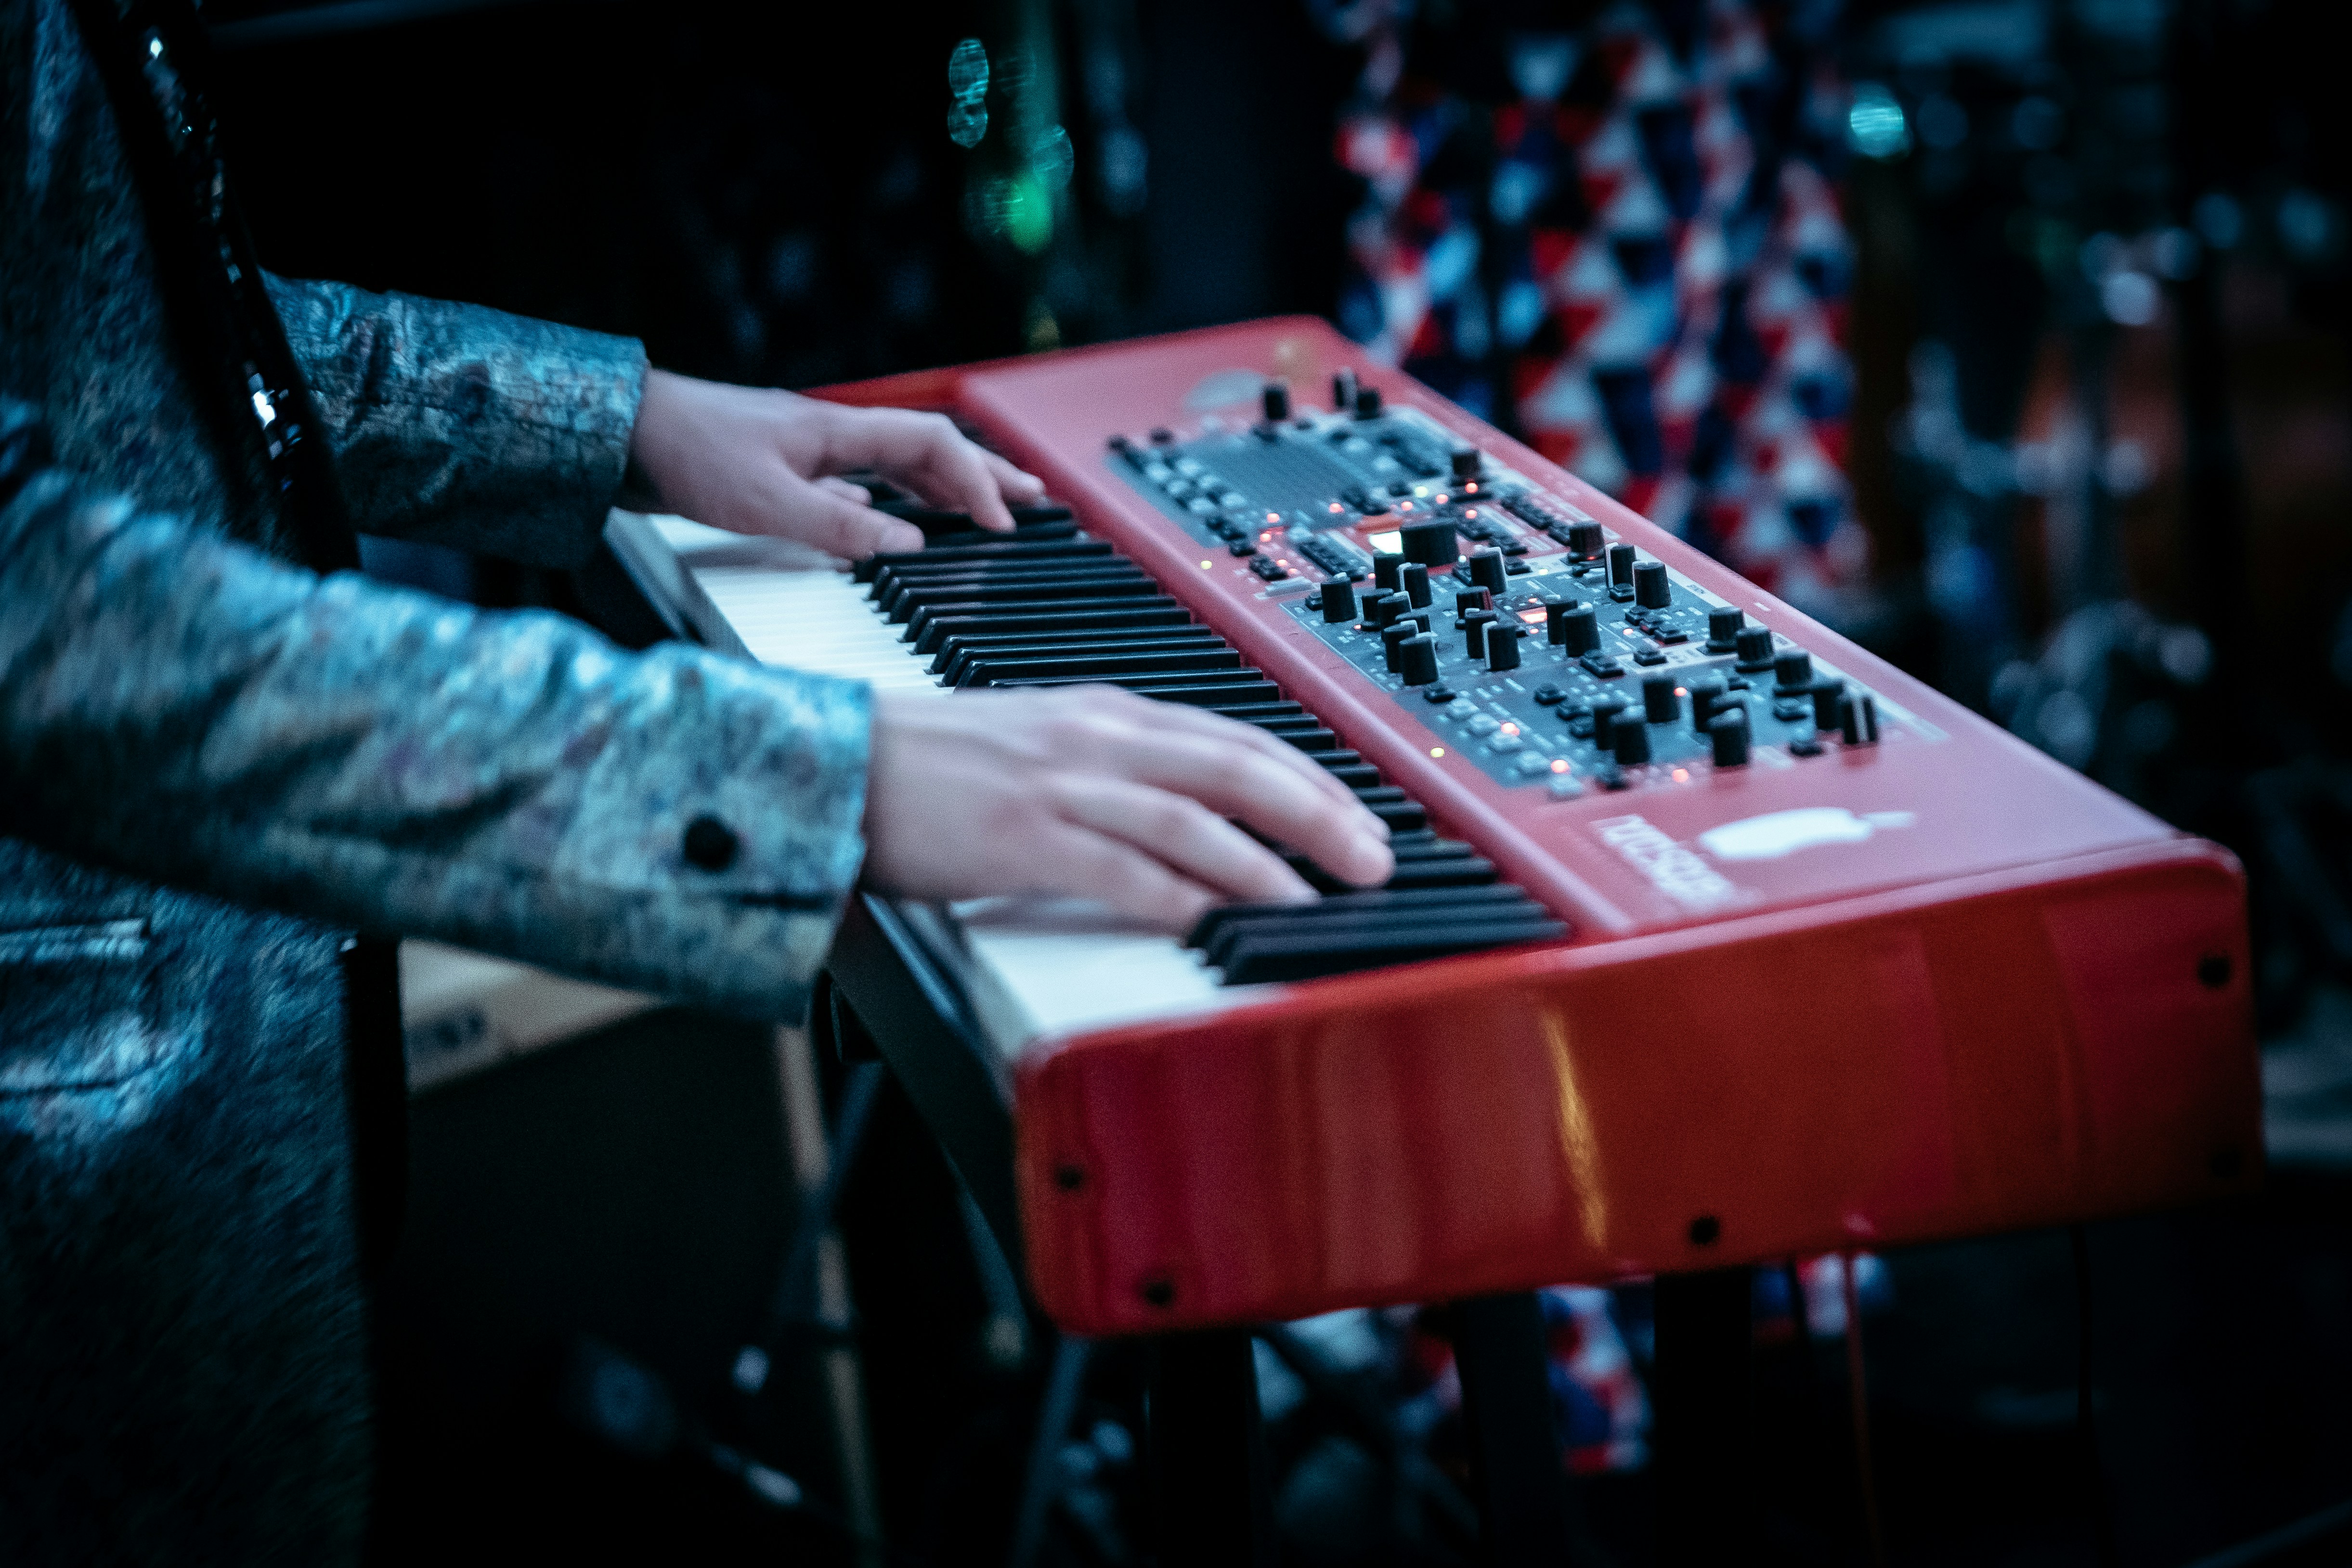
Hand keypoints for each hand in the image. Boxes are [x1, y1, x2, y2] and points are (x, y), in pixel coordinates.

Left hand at [627, 369, 1045, 557]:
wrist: (625, 433)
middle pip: (928, 448)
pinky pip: (859, 480)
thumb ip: (840, 529)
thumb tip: (907, 548)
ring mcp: (811, 449)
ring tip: (981, 508)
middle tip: (1032, 498)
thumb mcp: (768, 504)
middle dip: (984, 473)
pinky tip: (894, 521)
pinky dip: (893, 500)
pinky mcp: (786, 468)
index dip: (977, 481)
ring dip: (944, 485)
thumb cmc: (688, 454)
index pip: (932, 445)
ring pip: (897, 464)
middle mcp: (832, 435)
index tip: (1004, 522)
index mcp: (838, 431)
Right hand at [860, 687, 1396, 929]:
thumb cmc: (933, 765)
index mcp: (1105, 715)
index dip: (1309, 777)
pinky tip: (1218, 921)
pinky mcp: (1024, 837)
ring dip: (1267, 862)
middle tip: (1374, 857)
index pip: (1234, 739)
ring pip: (1192, 819)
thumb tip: (1190, 805)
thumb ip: (1115, 767)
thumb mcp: (1042, 743)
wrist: (838, 762)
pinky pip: (1120, 869)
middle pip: (1234, 768)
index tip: (1361, 814)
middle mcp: (1096, 741)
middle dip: (1317, 812)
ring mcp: (1062, 787)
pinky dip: (1178, 897)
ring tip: (1320, 897)